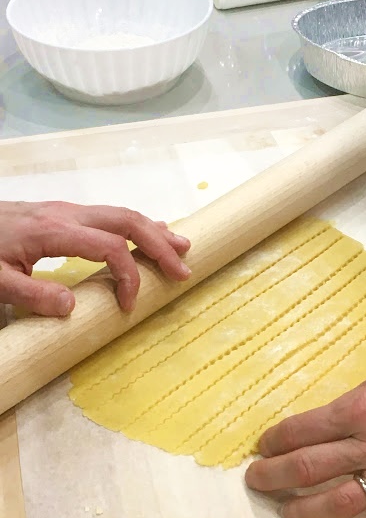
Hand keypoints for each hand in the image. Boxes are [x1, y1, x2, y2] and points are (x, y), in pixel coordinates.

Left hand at [0, 201, 190, 315]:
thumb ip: (31, 294)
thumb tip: (73, 307)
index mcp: (54, 230)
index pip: (110, 247)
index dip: (129, 275)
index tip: (128, 305)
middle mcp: (68, 214)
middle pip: (127, 221)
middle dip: (159, 244)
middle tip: (182, 267)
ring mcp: (68, 210)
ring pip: (122, 214)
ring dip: (154, 230)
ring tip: (181, 245)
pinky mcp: (65, 213)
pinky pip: (110, 215)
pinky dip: (137, 225)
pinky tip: (151, 230)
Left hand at [245, 357, 365, 517]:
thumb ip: (350, 408)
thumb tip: (320, 425)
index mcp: (359, 410)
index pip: (301, 430)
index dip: (274, 440)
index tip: (262, 446)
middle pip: (309, 467)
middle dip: (274, 475)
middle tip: (256, 480)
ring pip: (341, 501)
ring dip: (307, 509)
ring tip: (288, 509)